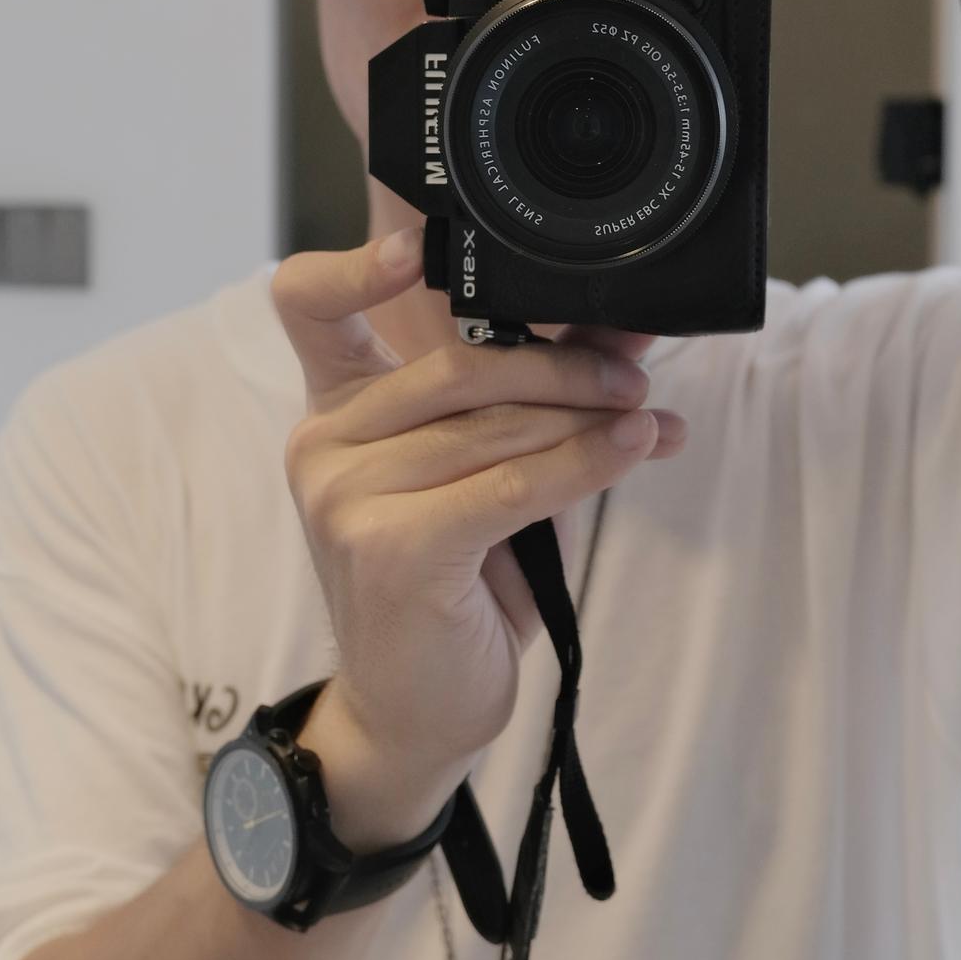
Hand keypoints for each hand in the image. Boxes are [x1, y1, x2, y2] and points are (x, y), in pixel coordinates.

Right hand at [271, 230, 687, 784]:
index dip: (353, 266)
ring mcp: (346, 495)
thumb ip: (526, 401)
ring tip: (652, 421)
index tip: (416, 249)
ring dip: (592, 418)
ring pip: (497, 425)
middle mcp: (322, 444)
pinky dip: (585, 464)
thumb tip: (621, 331)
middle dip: (565, 366)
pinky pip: (512, 484)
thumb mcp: (488, 471)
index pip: (308, 305)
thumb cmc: (457, 587)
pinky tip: (633, 450)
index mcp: (333, 412)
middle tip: (636, 375)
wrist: (419, 710)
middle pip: (459, 365)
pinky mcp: (391, 545)